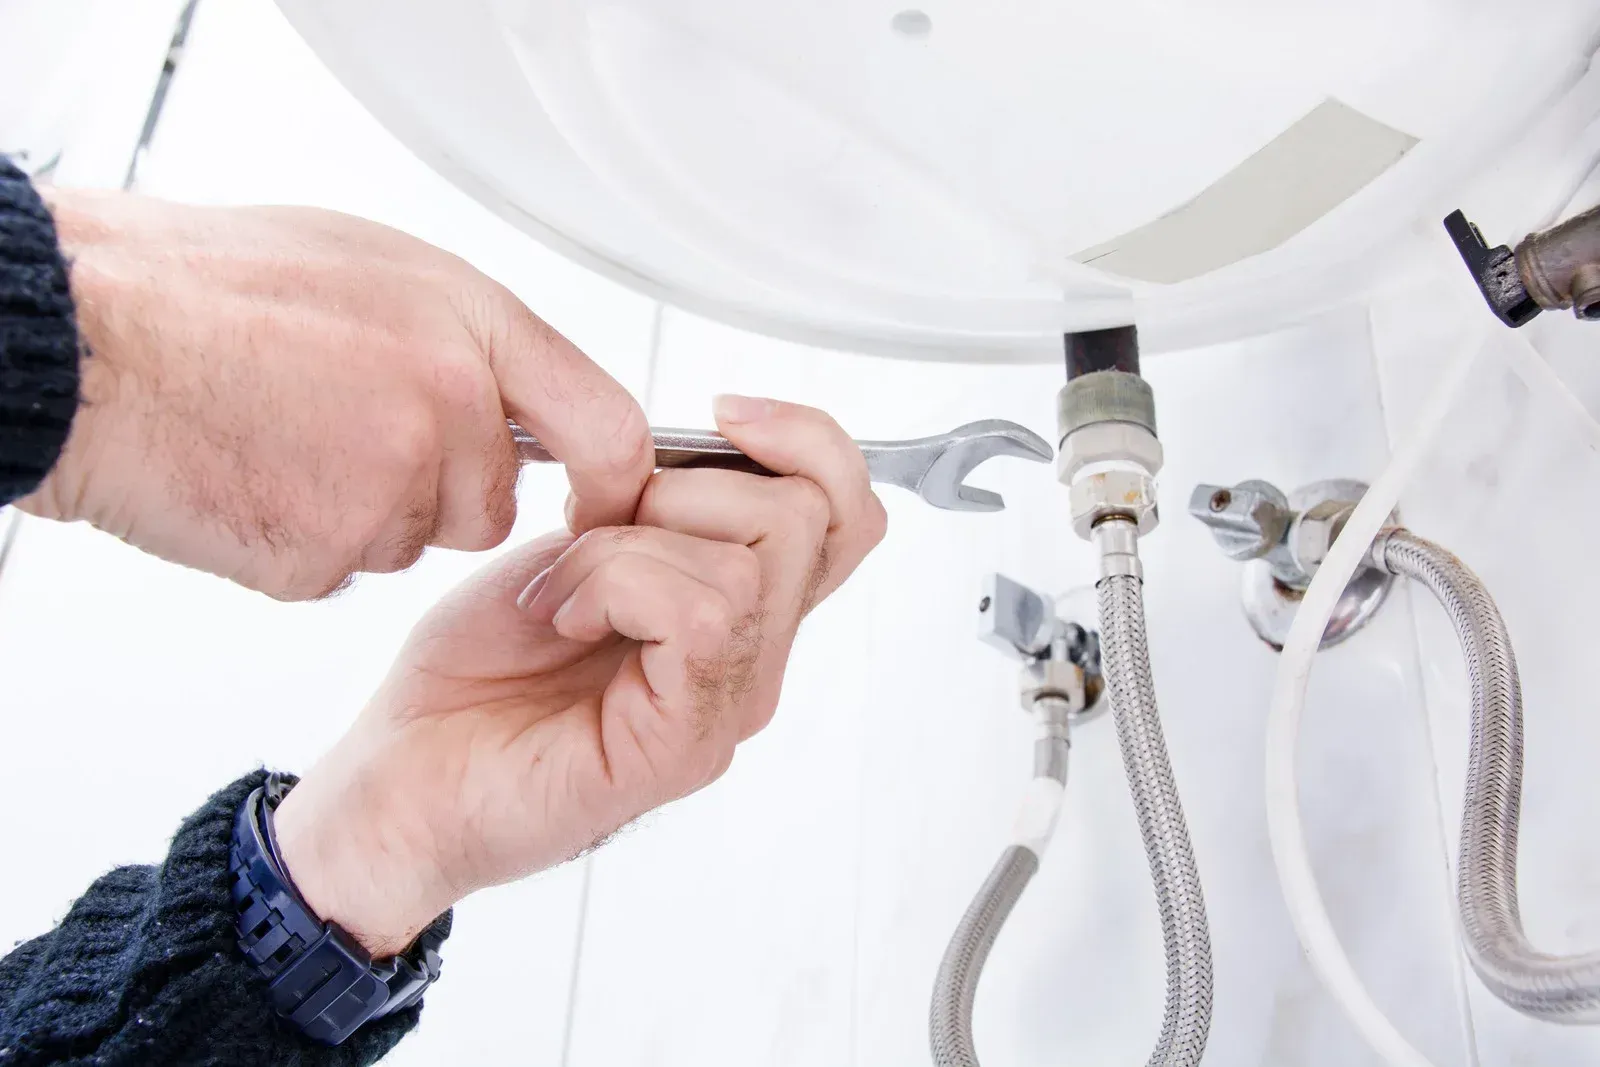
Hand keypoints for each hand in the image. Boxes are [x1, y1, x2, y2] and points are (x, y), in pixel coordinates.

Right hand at [16, 191, 651, 598]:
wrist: (86, 341)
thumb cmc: (208, 288)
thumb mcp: (371, 266)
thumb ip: (460, 336)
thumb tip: (513, 389)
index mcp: (469, 325)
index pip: (607, 426)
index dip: (612, 482)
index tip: (601, 504)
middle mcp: (447, 409)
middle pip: (490, 502)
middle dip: (439, 490)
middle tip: (345, 432)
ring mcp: (389, 489)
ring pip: (411, 537)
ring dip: (362, 511)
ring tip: (280, 437)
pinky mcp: (326, 556)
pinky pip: (341, 569)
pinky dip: (301, 540)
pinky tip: (251, 477)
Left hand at [270, 398, 886, 955]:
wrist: (401, 782)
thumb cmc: (472, 674)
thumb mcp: (571, 546)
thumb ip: (652, 506)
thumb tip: (699, 453)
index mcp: (737, 607)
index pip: (844, 511)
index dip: (808, 441)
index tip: (724, 415)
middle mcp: (752, 659)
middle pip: (805, 515)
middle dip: (683, 486)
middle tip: (590, 530)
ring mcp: (726, 706)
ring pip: (749, 561)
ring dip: (626, 545)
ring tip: (560, 589)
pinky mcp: (685, 745)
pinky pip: (704, 615)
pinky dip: (616, 586)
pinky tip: (563, 617)